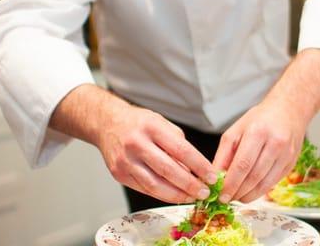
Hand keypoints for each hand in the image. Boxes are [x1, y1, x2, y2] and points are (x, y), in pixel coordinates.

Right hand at [97, 104, 216, 202]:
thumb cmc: (138, 122)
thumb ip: (177, 143)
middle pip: (169, 170)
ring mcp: (125, 160)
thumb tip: (193, 169)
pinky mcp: (119, 174)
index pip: (181, 150)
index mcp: (152, 127)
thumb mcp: (161, 122)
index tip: (212, 176)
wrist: (107, 123)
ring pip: (155, 185)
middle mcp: (137, 143)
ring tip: (191, 197)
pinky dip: (161, 194)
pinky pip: (144, 188)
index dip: (199, 166)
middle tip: (204, 192)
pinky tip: (173, 195)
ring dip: (177, 195)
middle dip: (190, 185)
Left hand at [213, 101, 307, 202]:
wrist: (288, 111)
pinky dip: (259, 191)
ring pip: (265, 184)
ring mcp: (286, 155)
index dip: (231, 183)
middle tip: (226, 199)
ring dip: (248, 195)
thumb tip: (215, 176)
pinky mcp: (291, 163)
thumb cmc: (259, 119)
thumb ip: (224, 153)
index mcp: (258, 132)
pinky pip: (273, 183)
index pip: (242, 164)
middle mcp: (275, 143)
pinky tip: (250, 191)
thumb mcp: (236, 130)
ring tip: (236, 197)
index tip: (221, 194)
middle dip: (238, 192)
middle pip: (254, 176)